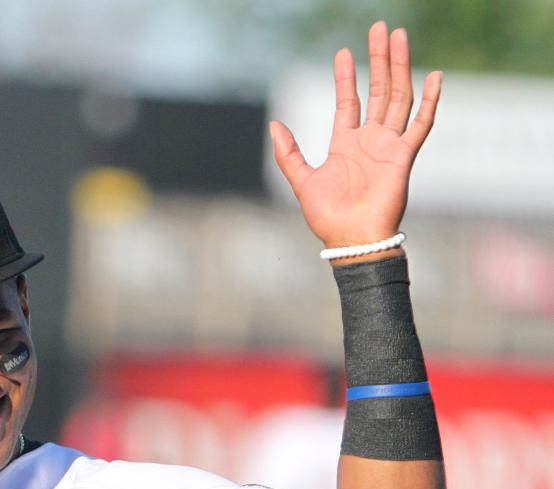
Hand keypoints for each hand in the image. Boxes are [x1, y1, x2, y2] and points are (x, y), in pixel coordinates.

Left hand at [270, 21, 441, 249]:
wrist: (351, 240)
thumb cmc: (328, 217)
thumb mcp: (302, 181)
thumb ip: (290, 154)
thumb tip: (274, 125)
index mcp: (346, 144)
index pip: (349, 101)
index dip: (346, 77)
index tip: (343, 52)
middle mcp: (370, 140)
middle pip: (379, 90)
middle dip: (379, 59)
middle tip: (381, 28)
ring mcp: (389, 146)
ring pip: (398, 97)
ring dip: (399, 67)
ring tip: (399, 37)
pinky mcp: (404, 157)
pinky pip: (421, 125)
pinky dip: (429, 102)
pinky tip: (434, 77)